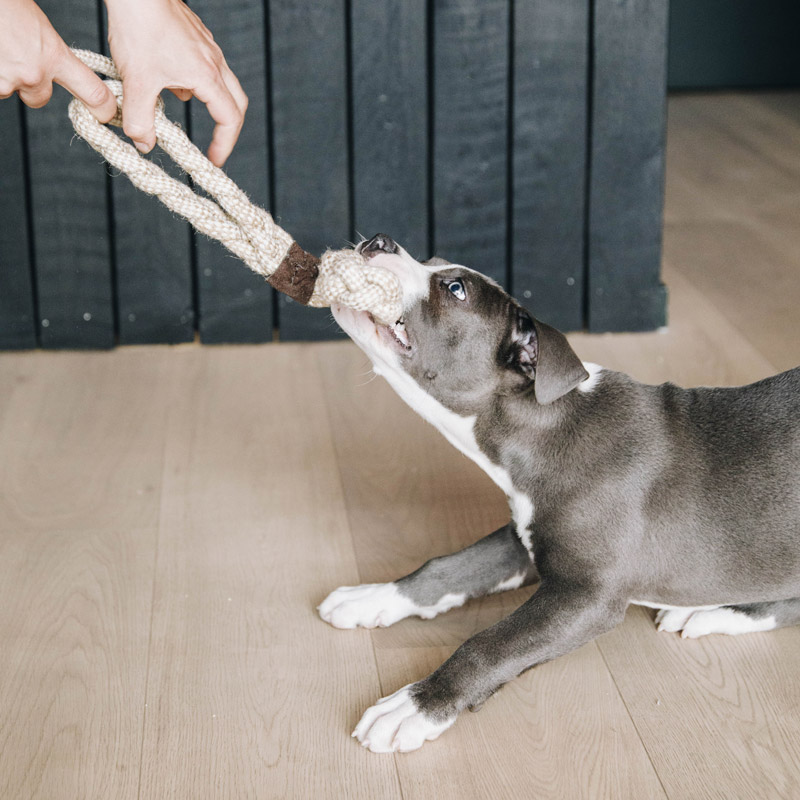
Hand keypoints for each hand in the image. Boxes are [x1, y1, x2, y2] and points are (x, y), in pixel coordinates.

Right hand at [0, 0, 116, 119]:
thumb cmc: (6, 5)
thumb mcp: (37, 24)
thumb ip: (49, 51)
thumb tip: (54, 65)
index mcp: (54, 56)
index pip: (93, 92)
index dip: (103, 108)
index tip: (106, 113)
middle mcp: (34, 74)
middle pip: (39, 99)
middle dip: (28, 85)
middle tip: (16, 58)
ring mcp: (8, 81)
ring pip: (9, 91)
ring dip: (4, 75)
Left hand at [106, 0, 247, 165]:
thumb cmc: (139, 28)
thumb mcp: (135, 82)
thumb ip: (140, 119)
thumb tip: (144, 145)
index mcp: (207, 77)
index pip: (230, 119)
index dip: (225, 145)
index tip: (213, 160)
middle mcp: (214, 62)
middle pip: (237, 103)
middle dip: (228, 128)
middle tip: (214, 144)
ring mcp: (207, 48)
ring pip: (221, 83)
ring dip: (208, 101)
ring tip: (176, 104)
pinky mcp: (195, 37)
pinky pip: (205, 66)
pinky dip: (194, 81)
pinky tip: (165, 77)